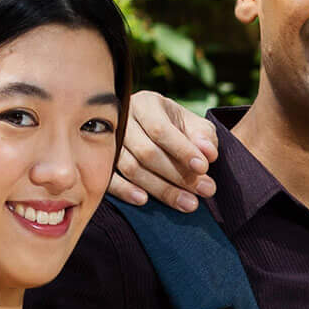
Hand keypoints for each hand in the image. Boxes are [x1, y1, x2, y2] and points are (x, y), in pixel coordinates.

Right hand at [112, 90, 219, 210]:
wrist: (151, 130)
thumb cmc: (175, 127)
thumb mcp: (193, 125)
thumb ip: (203, 137)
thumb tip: (208, 153)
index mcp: (146, 104)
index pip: (160, 129)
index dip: (182, 150)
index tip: (204, 167)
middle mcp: (123, 120)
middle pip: (146, 152)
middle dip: (178, 175)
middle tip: (205, 191)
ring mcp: (107, 141)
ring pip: (130, 168)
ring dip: (161, 189)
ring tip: (188, 203)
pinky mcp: (100, 161)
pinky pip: (109, 179)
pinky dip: (125, 191)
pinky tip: (144, 201)